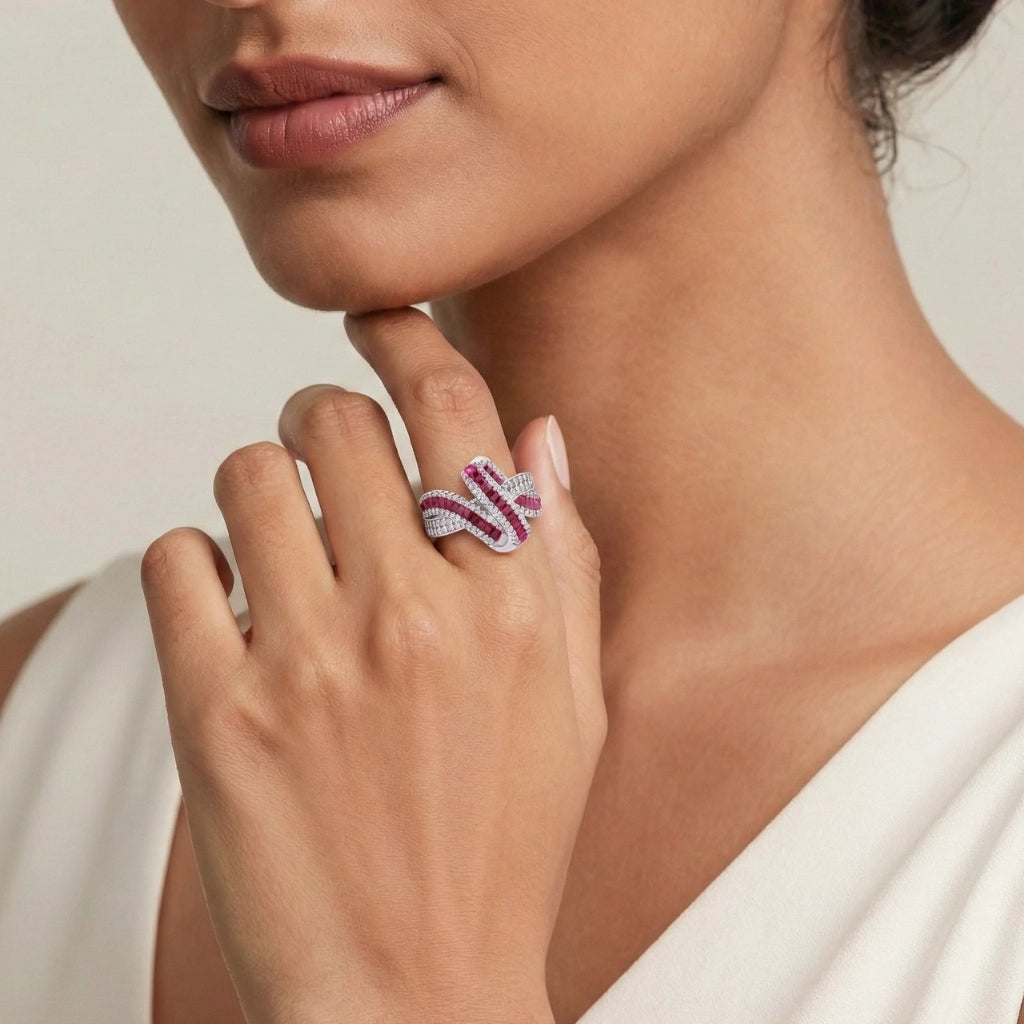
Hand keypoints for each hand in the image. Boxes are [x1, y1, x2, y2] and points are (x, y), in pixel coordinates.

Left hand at [140, 307, 605, 1023]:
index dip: (406, 340)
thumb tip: (539, 435)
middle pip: (330, 421)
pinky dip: (194, 567)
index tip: (376, 323)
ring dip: (254, 491)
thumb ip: (566, 557)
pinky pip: (174, 561)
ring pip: (243, 476)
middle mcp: (416, 616)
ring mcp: (313, 663)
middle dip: (317, 419)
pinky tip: (232, 612)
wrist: (413, 990)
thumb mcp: (577, 701)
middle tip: (317, 456)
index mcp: (513, 603)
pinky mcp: (221, 714)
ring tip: (276, 548)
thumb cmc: (504, 842)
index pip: (452, 407)